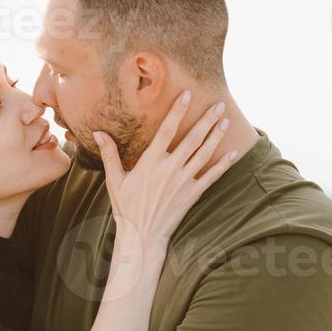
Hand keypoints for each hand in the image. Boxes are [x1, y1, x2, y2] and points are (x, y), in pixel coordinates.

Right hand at [93, 91, 236, 247]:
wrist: (142, 235)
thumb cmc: (126, 208)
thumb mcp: (114, 180)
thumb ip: (109, 154)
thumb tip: (98, 132)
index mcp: (150, 163)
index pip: (166, 131)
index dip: (177, 111)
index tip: (187, 95)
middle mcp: (169, 169)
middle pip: (192, 140)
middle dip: (206, 120)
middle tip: (218, 103)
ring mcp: (183, 182)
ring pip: (204, 154)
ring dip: (216, 136)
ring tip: (225, 120)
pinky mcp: (192, 195)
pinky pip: (211, 177)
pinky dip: (223, 165)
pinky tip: (233, 152)